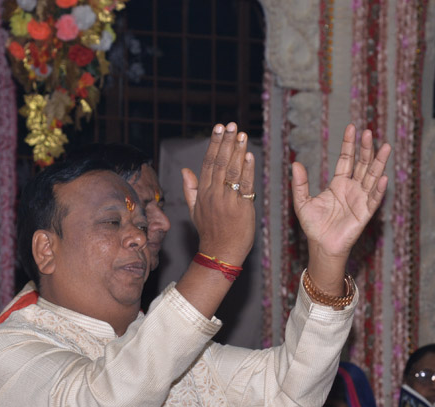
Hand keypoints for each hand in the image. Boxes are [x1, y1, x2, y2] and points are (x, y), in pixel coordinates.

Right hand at [181, 123, 256, 265]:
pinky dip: (249, 170)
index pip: (209, 163)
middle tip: (232, 125)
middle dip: (226, 142)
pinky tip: (250, 156)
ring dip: (238, 151)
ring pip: (233, 171)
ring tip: (242, 135)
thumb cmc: (209, 232)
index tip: (219, 128)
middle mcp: (214, 194)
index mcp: (203, 193)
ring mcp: (228, 201)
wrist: (220, 253)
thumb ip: (191, 188)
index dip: (215, 144)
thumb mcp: (194, 210)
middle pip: (221, 163)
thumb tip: (184, 170)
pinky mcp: (242, 208)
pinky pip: (246, 185)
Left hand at [292, 125, 390, 262]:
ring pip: (372, 177)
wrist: (321, 246)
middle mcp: (352, 188)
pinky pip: (374, 199)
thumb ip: (300, 184)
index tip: (352, 128)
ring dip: (379, 163)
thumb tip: (295, 163)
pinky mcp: (365, 213)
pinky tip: (382, 177)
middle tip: (369, 132)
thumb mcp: (302, 202)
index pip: (346, 159)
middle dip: (366, 149)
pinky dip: (379, 189)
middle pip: (362, 164)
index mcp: (339, 184)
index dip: (349, 144)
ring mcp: (360, 199)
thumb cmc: (313, 226)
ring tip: (386, 146)